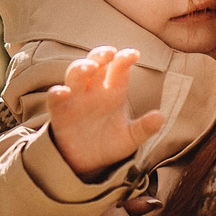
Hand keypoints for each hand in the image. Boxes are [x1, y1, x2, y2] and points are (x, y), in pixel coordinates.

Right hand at [47, 47, 164, 176]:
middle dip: (101, 55)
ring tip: (90, 67)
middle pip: (95, 63)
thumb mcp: (129, 138)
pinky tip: (63, 92)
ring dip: (81, 67)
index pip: (119, 69)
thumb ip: (144, 128)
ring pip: (75, 75)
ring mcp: (75, 99)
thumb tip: (161, 117)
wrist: (86, 163)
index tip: (134, 54)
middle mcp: (93, 90)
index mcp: (113, 91)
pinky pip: (55, 98)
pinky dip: (57, 93)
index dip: (124, 59)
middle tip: (109, 53)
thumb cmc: (108, 143)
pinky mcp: (60, 112)